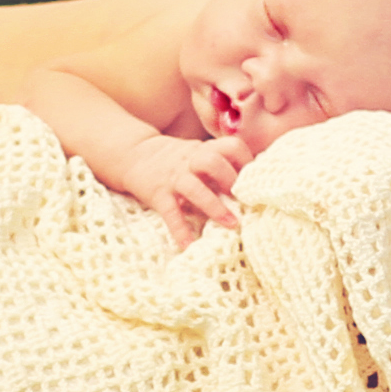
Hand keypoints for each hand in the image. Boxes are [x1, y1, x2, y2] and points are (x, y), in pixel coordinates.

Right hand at [103, 126, 249, 245]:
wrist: (134, 155)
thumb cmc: (177, 161)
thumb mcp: (199, 155)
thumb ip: (220, 167)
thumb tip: (252, 187)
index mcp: (204, 150)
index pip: (231, 146)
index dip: (246, 161)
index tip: (255, 180)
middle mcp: (190, 161)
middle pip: (212, 161)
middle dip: (231, 180)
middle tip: (244, 200)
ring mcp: (173, 177)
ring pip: (194, 187)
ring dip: (215, 206)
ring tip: (232, 224)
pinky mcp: (158, 194)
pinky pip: (170, 213)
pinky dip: (180, 230)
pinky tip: (188, 245)